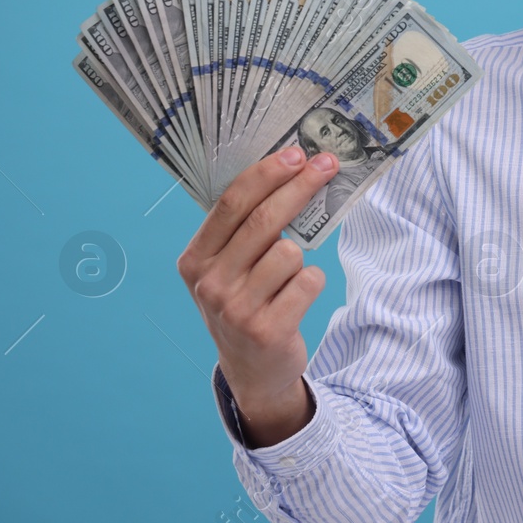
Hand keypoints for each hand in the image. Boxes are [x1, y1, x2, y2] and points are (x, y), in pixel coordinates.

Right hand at [176, 147, 338, 443]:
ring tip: (287, 278)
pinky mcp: (267, 329)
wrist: (252, 369)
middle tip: (327, 165)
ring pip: (289, 252)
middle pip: (263, 221)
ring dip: (300, 257)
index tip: (297, 153)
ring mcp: (236, 309)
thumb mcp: (229, 268)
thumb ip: (245, 229)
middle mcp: (209, 284)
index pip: (231, 205)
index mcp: (195, 260)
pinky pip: (308, 281)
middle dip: (300, 187)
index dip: (266, 174)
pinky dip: (311, 282)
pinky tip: (296, 298)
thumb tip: (291, 171)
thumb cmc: (245, 302)